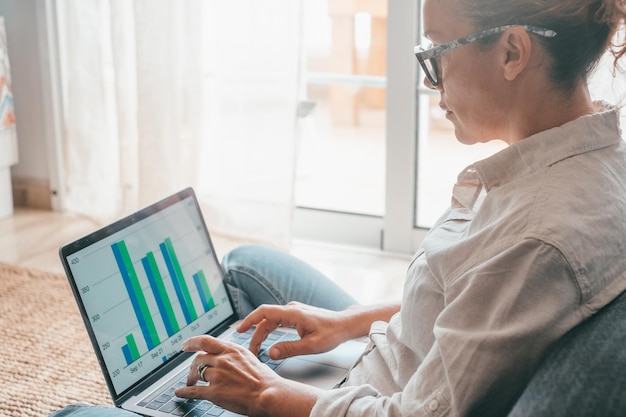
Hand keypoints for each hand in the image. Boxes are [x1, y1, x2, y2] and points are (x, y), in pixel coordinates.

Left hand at [175, 335, 318, 416]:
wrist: (268, 394)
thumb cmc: (263, 379)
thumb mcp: (248, 358)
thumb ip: (233, 355)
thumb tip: (224, 356)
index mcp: (232, 349)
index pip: (205, 341)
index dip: (192, 342)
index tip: (185, 345)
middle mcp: (223, 360)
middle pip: (199, 359)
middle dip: (192, 367)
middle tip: (191, 373)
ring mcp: (218, 375)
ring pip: (197, 374)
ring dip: (191, 379)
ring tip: (190, 384)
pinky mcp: (215, 392)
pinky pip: (194, 391)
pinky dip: (185, 392)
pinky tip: (181, 393)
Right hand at [236, 301, 354, 359]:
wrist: (345, 325)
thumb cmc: (332, 333)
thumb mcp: (311, 346)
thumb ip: (290, 349)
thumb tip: (271, 353)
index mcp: (293, 313)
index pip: (264, 312)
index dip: (250, 320)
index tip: (240, 330)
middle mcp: (291, 309)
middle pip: (266, 319)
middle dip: (255, 335)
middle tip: (251, 351)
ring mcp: (294, 312)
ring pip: (271, 321)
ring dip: (262, 334)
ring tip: (257, 349)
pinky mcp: (296, 316)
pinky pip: (278, 321)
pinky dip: (270, 330)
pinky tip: (267, 340)